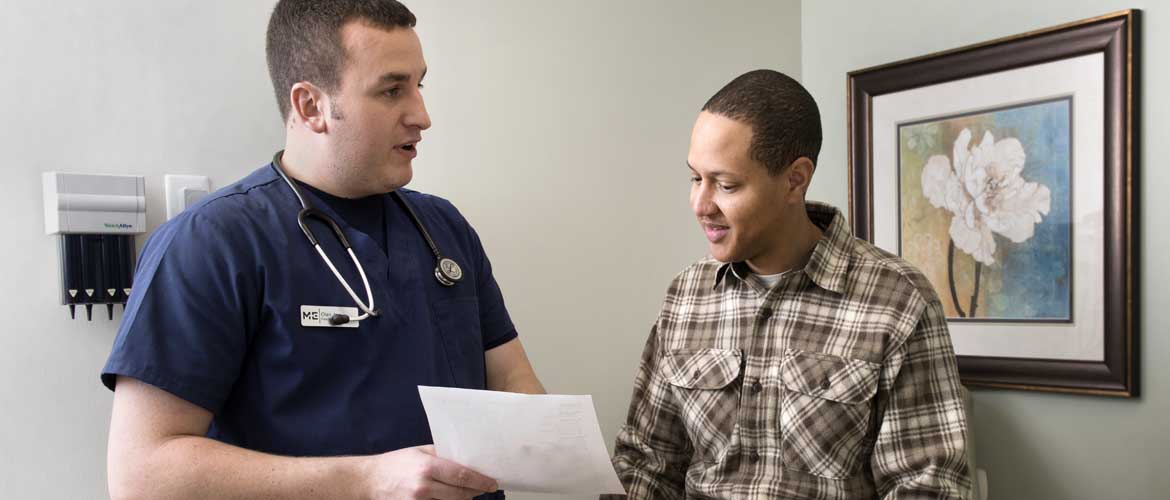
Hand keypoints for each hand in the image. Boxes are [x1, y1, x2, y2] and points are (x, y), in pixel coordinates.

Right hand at [363, 445, 498, 499]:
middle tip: (485, 488)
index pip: (461, 476)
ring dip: (463, 499)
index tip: (492, 483)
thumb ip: (442, 454)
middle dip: (475, 491)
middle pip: (460, 494)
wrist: (369, 481)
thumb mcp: (419, 452)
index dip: (480, 481)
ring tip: (470, 492)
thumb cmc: (395, 463)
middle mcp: (424, 487)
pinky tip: (451, 498)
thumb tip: (466, 457)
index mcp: (427, 468)